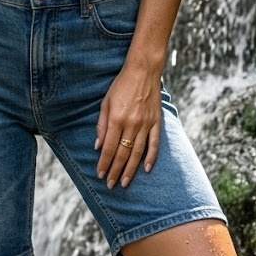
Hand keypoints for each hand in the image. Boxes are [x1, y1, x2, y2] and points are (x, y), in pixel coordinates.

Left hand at [94, 61, 161, 188]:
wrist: (143, 70)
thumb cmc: (121, 85)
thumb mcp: (106, 102)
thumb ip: (102, 125)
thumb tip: (98, 146)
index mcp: (116, 119)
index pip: (109, 148)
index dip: (104, 163)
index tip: (100, 174)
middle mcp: (131, 124)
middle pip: (122, 153)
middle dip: (116, 171)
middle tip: (111, 185)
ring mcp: (145, 124)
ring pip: (137, 152)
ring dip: (130, 169)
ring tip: (125, 182)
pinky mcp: (156, 122)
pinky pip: (154, 143)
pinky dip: (150, 157)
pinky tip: (146, 169)